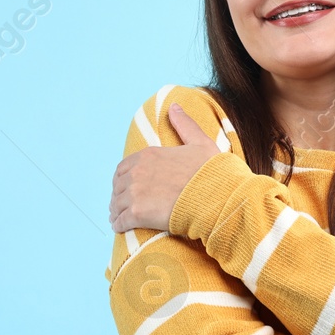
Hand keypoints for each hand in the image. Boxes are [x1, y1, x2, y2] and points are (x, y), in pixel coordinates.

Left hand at [109, 102, 222, 232]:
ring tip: (118, 217)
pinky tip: (120, 227)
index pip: (124, 167)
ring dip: (116, 210)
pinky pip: (120, 220)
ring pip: (117, 203)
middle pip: (118, 185)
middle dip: (118, 194)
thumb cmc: (212, 173)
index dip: (124, 178)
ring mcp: (136, 193)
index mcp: (149, 155)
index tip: (127, 186)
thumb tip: (173, 106)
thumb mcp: (200, 142)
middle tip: (121, 204)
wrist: (218, 198)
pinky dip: (118, 224)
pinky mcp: (138, 213)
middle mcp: (138, 172)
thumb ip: (184, 125)